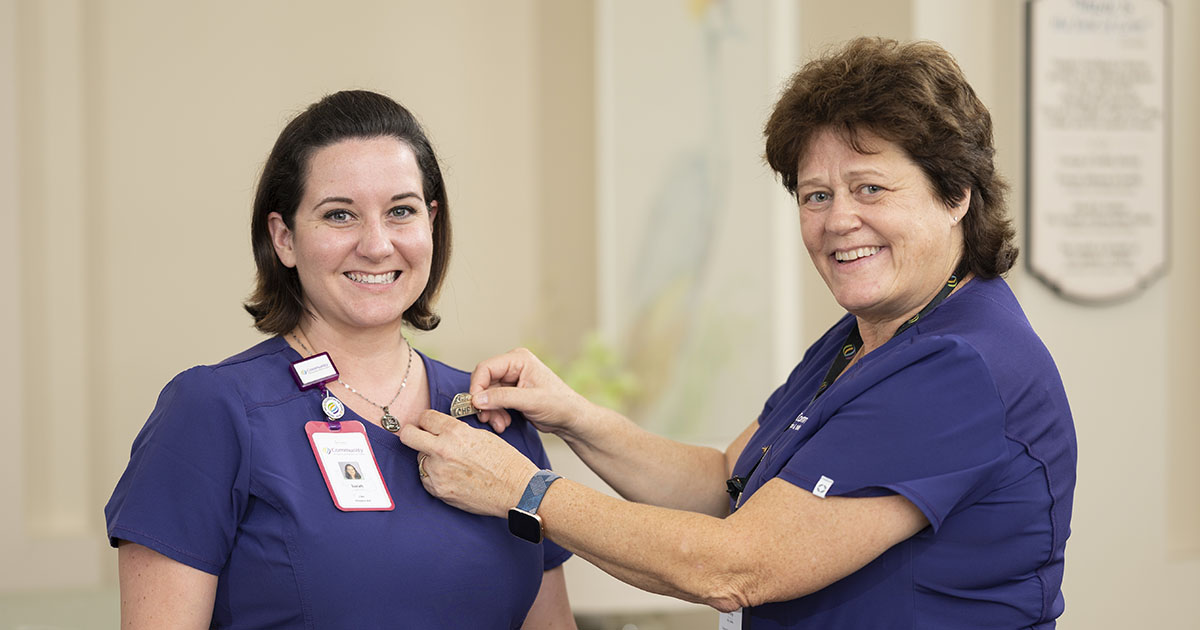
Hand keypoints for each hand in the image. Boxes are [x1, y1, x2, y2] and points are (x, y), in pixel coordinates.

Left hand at [398, 410, 538, 516]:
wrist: (516, 490)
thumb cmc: (505, 462)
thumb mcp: (482, 436)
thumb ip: (456, 432)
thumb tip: (440, 431)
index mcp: (455, 432)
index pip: (424, 418)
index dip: (427, 420)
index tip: (428, 425)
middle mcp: (442, 450)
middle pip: (408, 436)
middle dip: (412, 434)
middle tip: (419, 437)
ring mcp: (438, 473)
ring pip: (419, 459)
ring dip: (428, 459)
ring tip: (448, 463)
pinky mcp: (439, 491)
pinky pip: (425, 478)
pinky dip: (434, 476)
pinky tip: (451, 476)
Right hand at [469, 348, 592, 435]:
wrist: (571, 419)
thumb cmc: (559, 405)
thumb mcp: (530, 401)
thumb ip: (502, 398)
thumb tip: (476, 399)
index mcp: (519, 360)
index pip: (486, 368)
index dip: (477, 386)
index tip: (474, 405)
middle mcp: (513, 367)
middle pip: (484, 382)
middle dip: (484, 403)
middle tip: (486, 419)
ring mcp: (511, 380)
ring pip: (487, 395)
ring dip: (490, 412)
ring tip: (500, 424)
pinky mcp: (511, 394)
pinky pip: (493, 402)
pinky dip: (495, 414)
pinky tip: (504, 423)